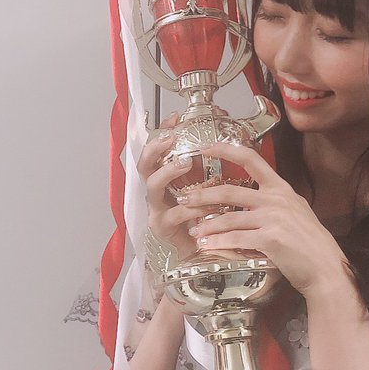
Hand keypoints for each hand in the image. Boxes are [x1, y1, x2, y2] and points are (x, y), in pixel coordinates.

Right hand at [136, 112, 218, 263]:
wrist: (207, 251)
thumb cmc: (209, 216)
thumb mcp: (210, 185)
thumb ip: (212, 164)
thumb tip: (224, 132)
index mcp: (166, 178)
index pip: (156, 150)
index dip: (161, 132)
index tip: (174, 118)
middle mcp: (156, 191)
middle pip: (144, 165)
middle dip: (155, 149)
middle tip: (171, 139)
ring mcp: (156, 209)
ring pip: (153, 187)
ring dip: (168, 173)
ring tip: (185, 163)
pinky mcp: (163, 228)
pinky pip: (174, 214)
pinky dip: (191, 207)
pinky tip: (207, 202)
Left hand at [180, 142, 354, 297]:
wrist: (325, 269)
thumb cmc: (310, 244)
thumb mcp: (296, 212)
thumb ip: (275, 202)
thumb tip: (253, 200)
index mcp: (281, 188)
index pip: (252, 159)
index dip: (226, 150)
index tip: (206, 147)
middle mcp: (276, 199)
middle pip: (230, 191)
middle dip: (202, 196)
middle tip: (184, 199)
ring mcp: (273, 218)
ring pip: (229, 218)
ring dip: (207, 225)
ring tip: (193, 231)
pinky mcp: (270, 239)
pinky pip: (236, 239)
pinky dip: (219, 243)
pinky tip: (207, 247)